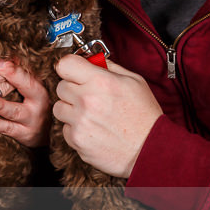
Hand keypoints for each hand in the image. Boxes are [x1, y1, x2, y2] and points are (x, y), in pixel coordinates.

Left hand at [0, 57, 51, 147]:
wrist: (43, 135)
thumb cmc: (32, 106)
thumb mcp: (30, 90)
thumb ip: (18, 76)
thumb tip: (2, 55)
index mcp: (38, 87)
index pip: (27, 72)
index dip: (13, 65)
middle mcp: (38, 102)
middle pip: (27, 87)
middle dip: (12, 75)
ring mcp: (32, 119)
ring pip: (15, 111)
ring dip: (1, 105)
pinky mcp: (24, 134)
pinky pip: (9, 129)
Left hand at [52, 54, 162, 177]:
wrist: (151, 150)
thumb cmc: (145, 116)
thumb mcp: (134, 81)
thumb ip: (109, 67)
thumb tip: (92, 59)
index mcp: (101, 81)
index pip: (65, 64)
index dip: (69, 67)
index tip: (74, 72)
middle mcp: (87, 100)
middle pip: (61, 86)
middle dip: (72, 89)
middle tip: (89, 96)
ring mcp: (80, 122)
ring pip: (59, 108)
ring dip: (70, 109)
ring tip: (91, 114)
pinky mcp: (77, 140)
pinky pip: (65, 129)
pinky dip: (75, 129)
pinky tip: (93, 129)